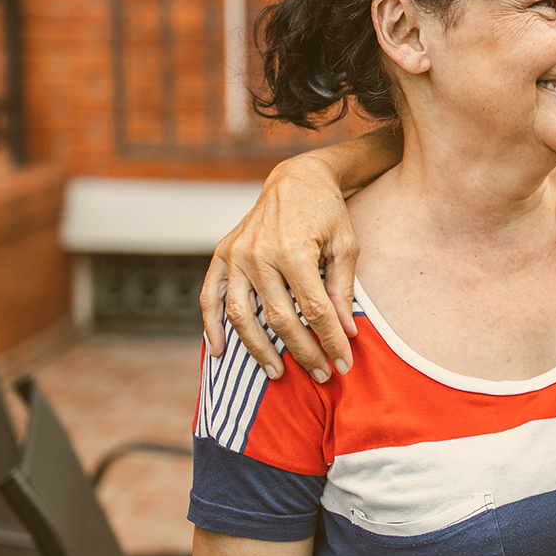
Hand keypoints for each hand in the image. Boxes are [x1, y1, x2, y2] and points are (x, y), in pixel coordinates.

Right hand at [201, 151, 359, 380]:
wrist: (296, 179)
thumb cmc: (327, 214)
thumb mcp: (345, 247)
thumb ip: (342, 291)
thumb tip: (345, 335)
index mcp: (294, 250)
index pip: (314, 310)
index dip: (330, 341)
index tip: (343, 364)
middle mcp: (260, 254)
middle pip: (280, 318)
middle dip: (302, 352)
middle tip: (321, 375)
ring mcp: (236, 254)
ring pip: (242, 315)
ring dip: (258, 349)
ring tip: (277, 373)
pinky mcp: (222, 254)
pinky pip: (210, 296)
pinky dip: (211, 326)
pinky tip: (220, 352)